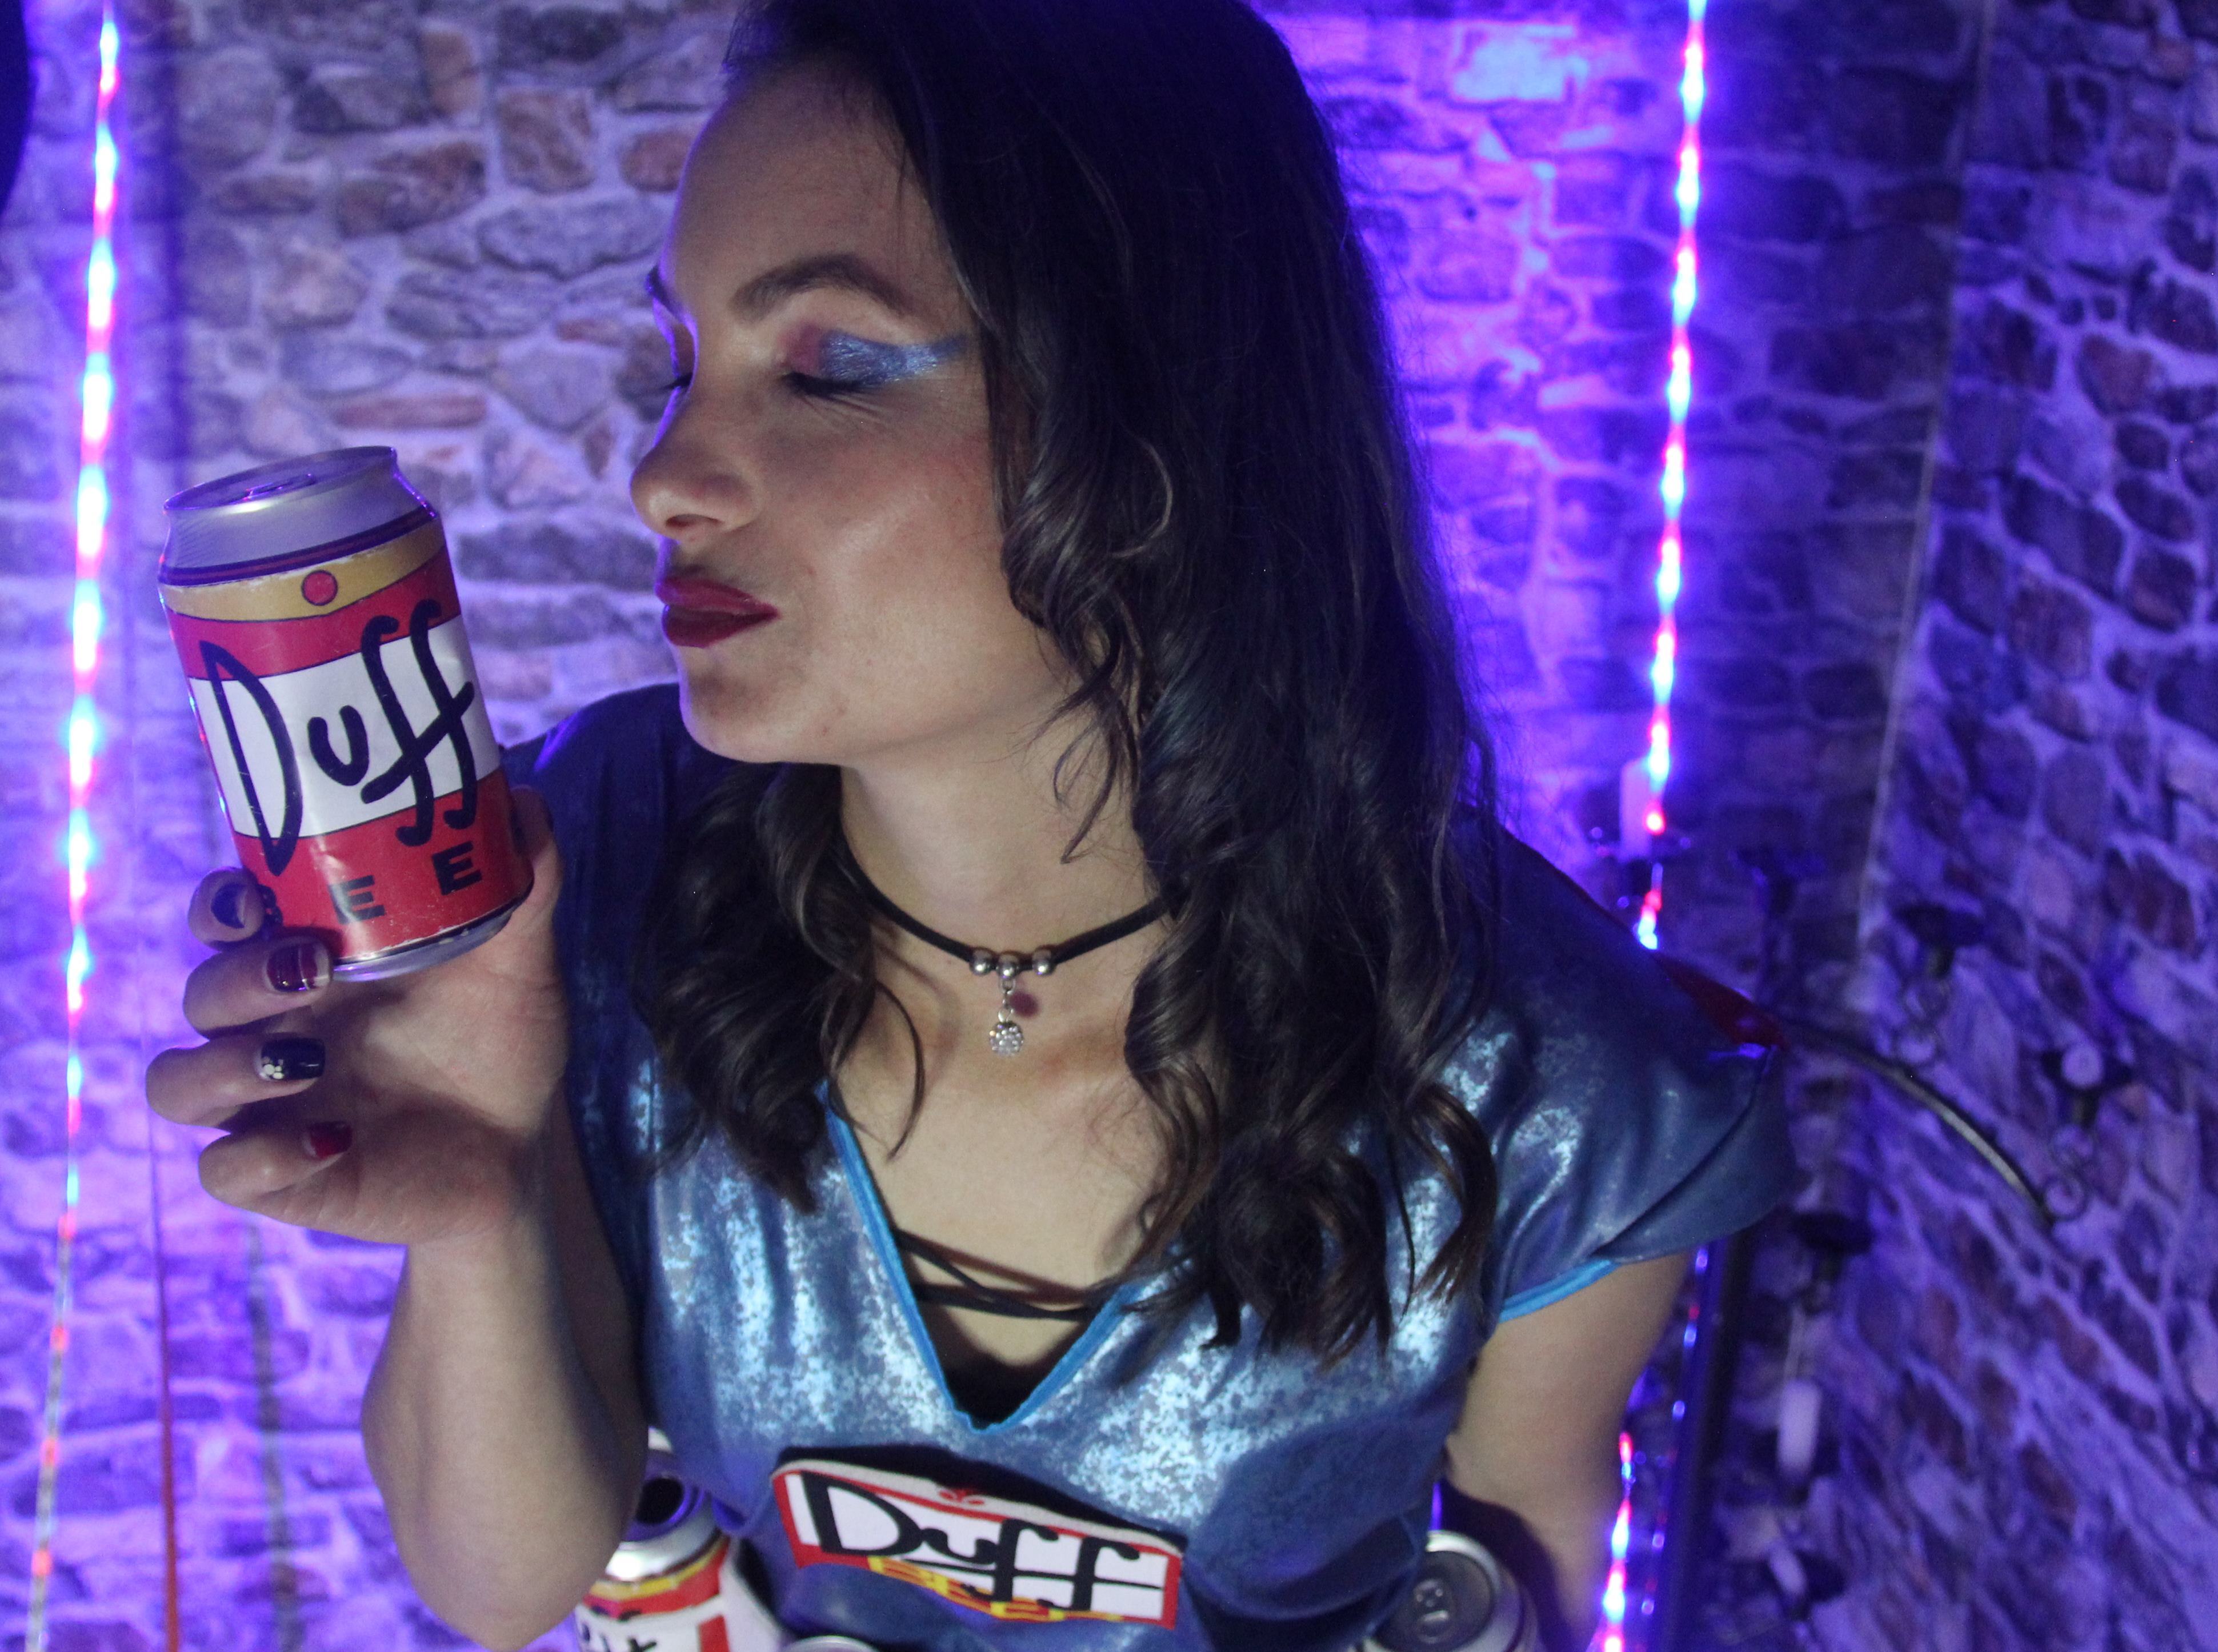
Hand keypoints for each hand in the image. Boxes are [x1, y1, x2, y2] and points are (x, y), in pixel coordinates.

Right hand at [146, 788, 569, 1246]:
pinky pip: (224, 1172)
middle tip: (310, 970)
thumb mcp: (519, 966)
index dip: (221, 905)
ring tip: (305, 1057)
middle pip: (201, 994)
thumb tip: (523, 802)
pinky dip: (262, 1156)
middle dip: (235, 978)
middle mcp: (274, 1031)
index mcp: (312, 968)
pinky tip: (332, 1139)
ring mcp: (269, 1105)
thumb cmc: (501, 1045)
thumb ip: (525, 888)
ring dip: (222, 1068)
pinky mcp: (284, 1177)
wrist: (520, 1149)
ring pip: (177, 1084)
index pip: (226, 924)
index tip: (257, 899)